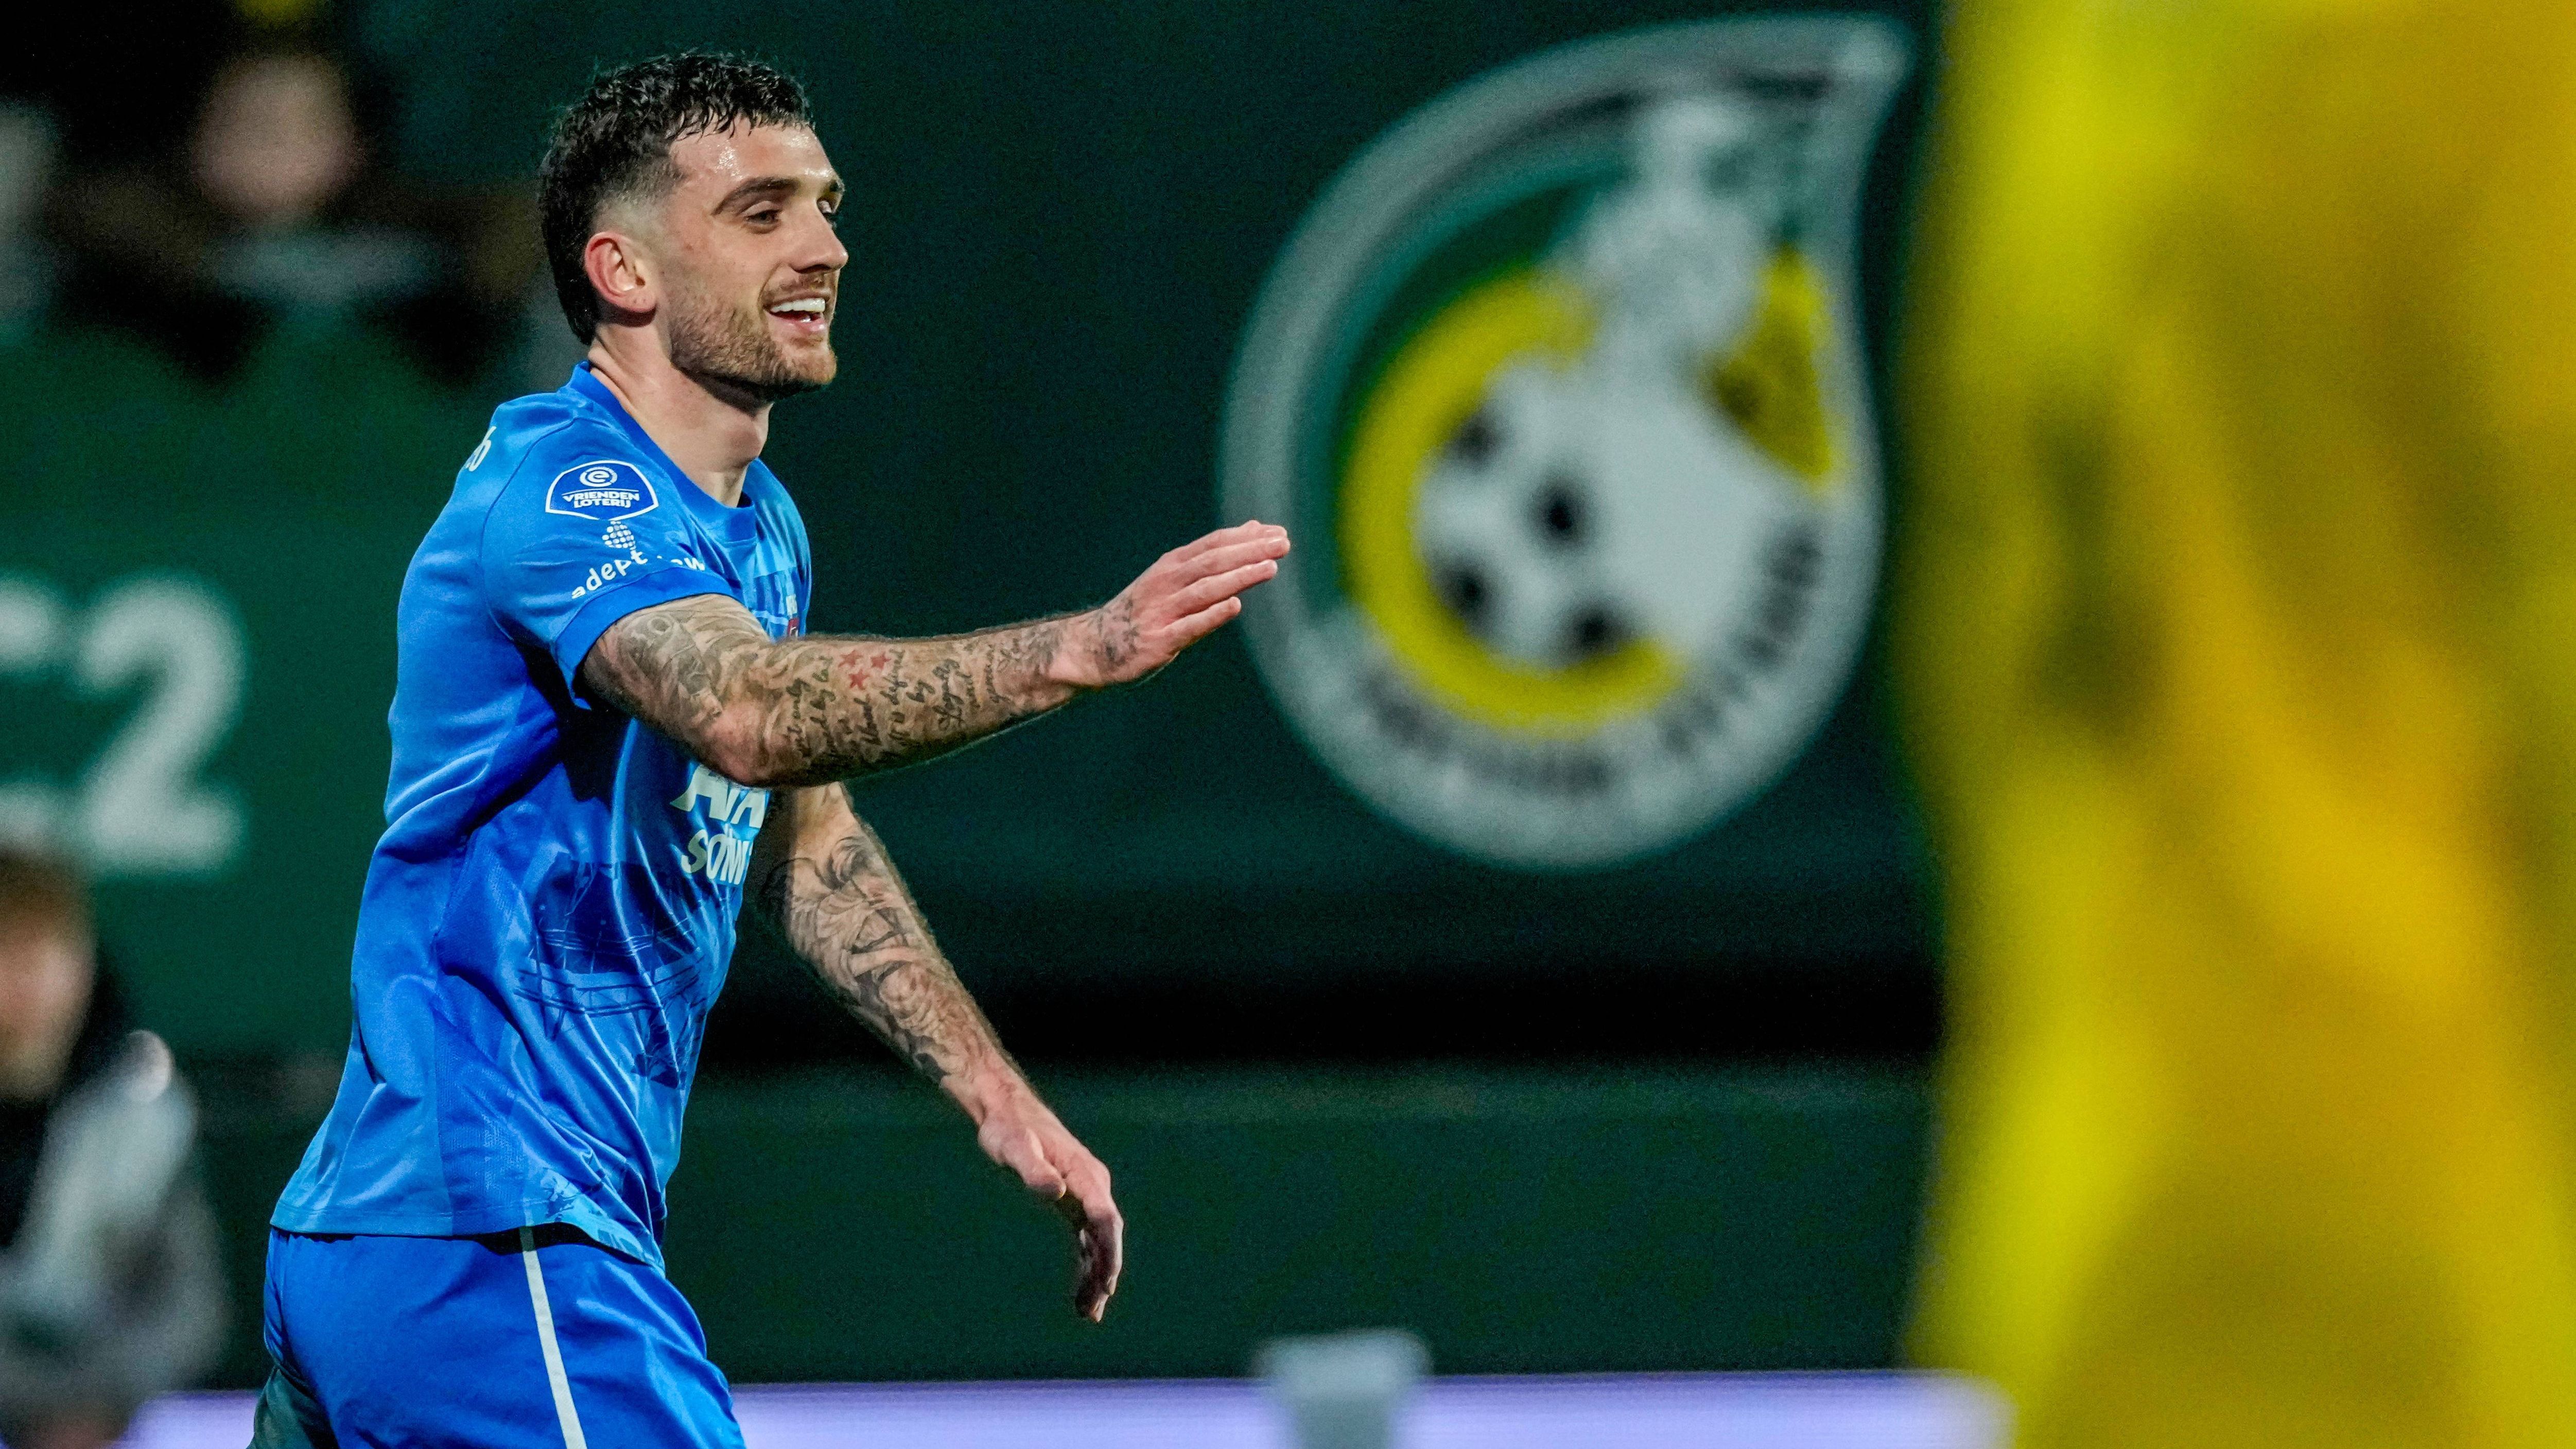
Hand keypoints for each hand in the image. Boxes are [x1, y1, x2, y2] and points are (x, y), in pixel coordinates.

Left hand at [972, 1082, 1124, 1320]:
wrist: (1006, 1112)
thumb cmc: (1008, 1130)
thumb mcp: (1015, 1148)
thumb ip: (1035, 1170)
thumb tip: (1055, 1191)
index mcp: (1085, 1175)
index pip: (1106, 1219)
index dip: (1109, 1253)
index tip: (1106, 1283)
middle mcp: (1092, 1186)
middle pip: (1107, 1236)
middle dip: (1104, 1273)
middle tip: (1094, 1310)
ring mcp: (1085, 1194)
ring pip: (1099, 1241)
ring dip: (1096, 1275)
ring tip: (1088, 1313)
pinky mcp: (1073, 1201)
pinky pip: (1087, 1237)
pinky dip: (1087, 1263)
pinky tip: (1081, 1290)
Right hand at [1058, 521, 1290, 688]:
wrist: (1094, 647)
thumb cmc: (1144, 610)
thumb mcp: (1174, 577)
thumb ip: (1213, 557)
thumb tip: (1253, 530)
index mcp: (1171, 566)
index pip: (1213, 545)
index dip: (1246, 537)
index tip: (1279, 532)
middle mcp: (1167, 583)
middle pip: (1213, 562)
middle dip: (1250, 551)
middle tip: (1283, 543)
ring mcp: (1162, 611)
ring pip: (1204, 589)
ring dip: (1238, 577)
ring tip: (1270, 567)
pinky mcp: (1159, 641)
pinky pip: (1189, 627)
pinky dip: (1212, 615)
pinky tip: (1234, 606)